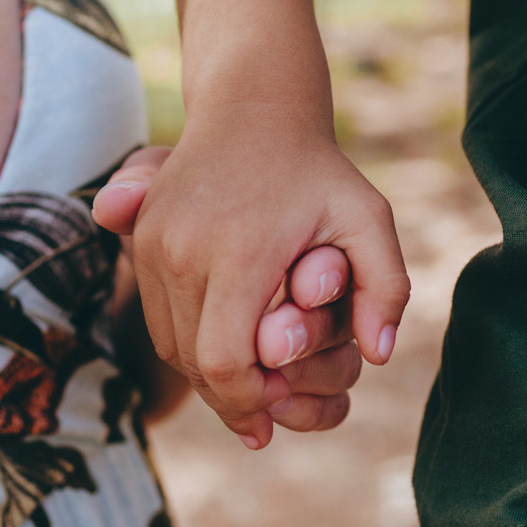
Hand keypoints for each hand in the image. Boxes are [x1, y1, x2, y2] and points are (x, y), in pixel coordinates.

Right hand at [93, 144, 406, 445]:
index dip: (248, 399)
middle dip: (229, 399)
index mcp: (238, 250)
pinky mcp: (140, 236)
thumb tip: (379, 354)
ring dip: (206, 375)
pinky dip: (187, 344)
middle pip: (191, 362)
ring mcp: (152, 241)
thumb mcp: (369, 217)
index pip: (223, 360)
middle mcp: (181, 249)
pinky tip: (222, 352)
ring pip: (168, 344)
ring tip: (246, 389)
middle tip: (264, 419)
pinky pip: (156, 316)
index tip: (277, 411)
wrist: (255, 108)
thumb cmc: (320, 170)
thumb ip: (386, 286)